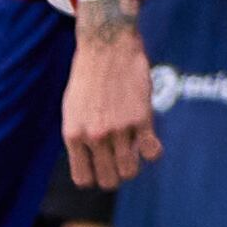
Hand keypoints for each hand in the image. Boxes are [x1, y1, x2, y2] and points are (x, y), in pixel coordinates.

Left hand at [61, 2, 157, 190]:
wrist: (106, 45)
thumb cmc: (88, 77)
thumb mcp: (72, 109)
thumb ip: (79, 137)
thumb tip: (91, 162)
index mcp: (73, 135)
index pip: (84, 179)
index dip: (95, 177)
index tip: (102, 168)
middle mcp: (94, 135)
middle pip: (109, 180)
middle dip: (116, 176)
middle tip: (121, 160)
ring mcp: (118, 128)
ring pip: (130, 171)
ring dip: (134, 165)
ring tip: (134, 150)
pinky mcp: (141, 117)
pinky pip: (152, 152)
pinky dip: (153, 152)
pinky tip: (150, 139)